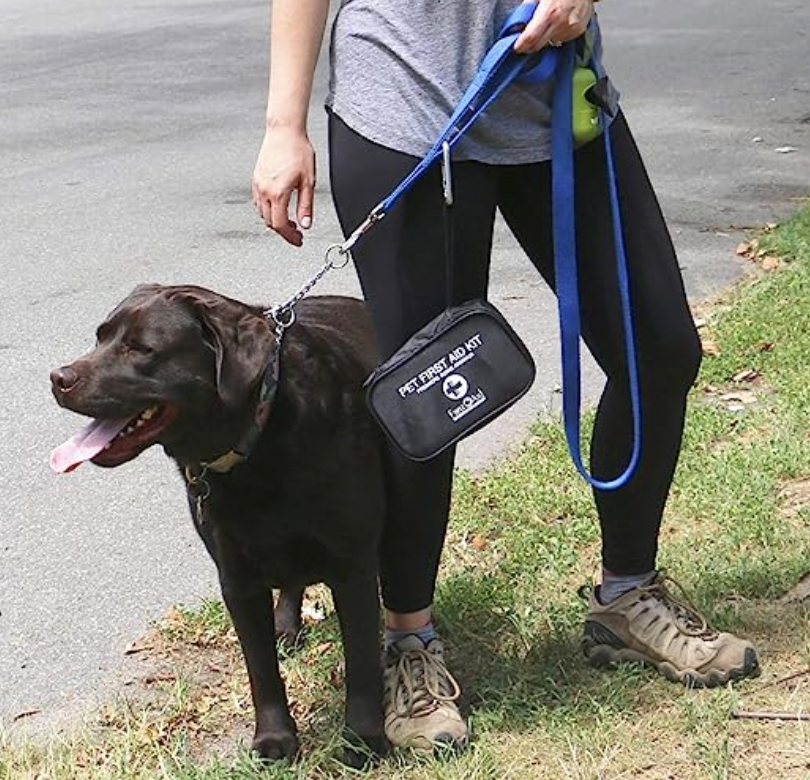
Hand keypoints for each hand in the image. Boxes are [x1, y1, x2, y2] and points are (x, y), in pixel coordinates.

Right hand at [251, 125, 314, 246]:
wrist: (284, 131)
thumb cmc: (297, 150)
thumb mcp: (308, 182)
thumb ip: (306, 206)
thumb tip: (306, 224)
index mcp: (277, 193)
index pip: (279, 225)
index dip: (289, 237)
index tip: (298, 240)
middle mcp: (264, 190)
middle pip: (270, 222)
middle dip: (283, 231)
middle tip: (296, 232)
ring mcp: (258, 184)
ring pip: (262, 213)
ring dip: (275, 221)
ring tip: (289, 221)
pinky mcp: (256, 178)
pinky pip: (259, 202)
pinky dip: (268, 210)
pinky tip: (279, 207)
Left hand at [514, 0, 594, 53]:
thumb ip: (529, 6)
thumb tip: (519, 20)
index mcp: (548, 12)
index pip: (531, 36)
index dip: (521, 45)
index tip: (516, 48)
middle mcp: (559, 23)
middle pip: (539, 45)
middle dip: (530, 46)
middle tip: (525, 44)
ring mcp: (570, 28)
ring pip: (550, 43)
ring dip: (545, 39)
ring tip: (547, 27)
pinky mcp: (577, 31)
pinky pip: (562, 39)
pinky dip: (557, 35)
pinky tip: (558, 25)